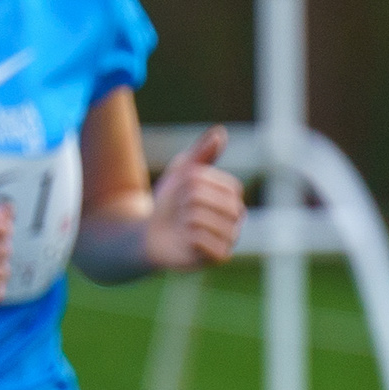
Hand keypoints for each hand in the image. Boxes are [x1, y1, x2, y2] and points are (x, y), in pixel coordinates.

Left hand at [145, 128, 243, 270]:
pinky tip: (185, 240)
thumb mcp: (181, 173)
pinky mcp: (218, 257)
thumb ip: (201, 153)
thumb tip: (220, 132)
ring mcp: (230, 238)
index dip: (194, 184)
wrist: (150, 236)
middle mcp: (238, 217)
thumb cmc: (169, 204)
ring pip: (200, 219)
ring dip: (182, 220)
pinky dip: (186, 238)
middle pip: (205, 199)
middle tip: (180, 212)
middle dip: (184, 202)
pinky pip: (201, 240)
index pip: (217, 182)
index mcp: (234, 195)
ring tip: (182, 225)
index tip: (185, 191)